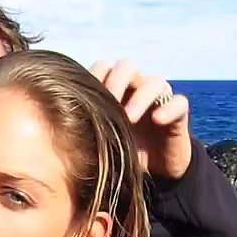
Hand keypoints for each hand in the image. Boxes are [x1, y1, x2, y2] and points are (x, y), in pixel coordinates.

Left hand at [89, 59, 192, 179]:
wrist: (155, 171)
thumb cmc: (122, 152)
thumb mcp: (100, 141)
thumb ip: (86, 127)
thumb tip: (57, 123)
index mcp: (115, 90)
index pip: (103, 67)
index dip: (94, 77)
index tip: (83, 99)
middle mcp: (137, 88)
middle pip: (127, 65)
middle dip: (116, 82)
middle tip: (108, 105)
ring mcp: (159, 99)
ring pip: (155, 80)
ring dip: (141, 96)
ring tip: (129, 118)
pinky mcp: (179, 114)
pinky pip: (179, 102)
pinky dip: (168, 108)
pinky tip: (157, 120)